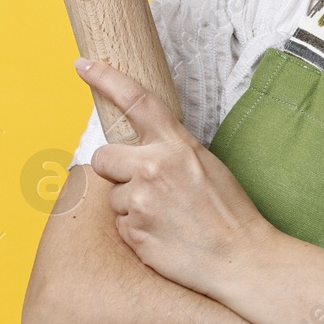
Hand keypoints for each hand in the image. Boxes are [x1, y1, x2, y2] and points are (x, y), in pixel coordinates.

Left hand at [75, 56, 274, 296]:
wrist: (239, 258)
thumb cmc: (228, 212)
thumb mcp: (205, 165)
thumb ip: (169, 151)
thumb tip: (140, 148)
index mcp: (175, 145)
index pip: (135, 99)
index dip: (105, 78)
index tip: (84, 65)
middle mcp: (152, 168)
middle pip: (102, 156)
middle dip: (113, 169)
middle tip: (142, 185)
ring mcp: (139, 202)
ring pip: (113, 196)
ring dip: (131, 206)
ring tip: (167, 217)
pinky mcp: (133, 233)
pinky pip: (120, 225)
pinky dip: (137, 231)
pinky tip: (164, 236)